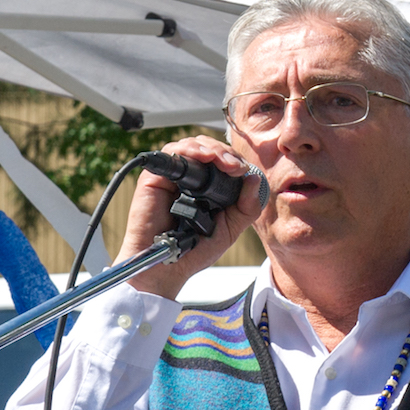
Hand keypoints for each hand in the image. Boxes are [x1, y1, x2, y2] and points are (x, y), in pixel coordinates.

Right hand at [118, 135, 266, 300]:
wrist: (169, 265)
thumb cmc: (196, 249)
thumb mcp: (231, 228)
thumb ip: (247, 206)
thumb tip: (254, 178)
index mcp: (209, 187)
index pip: (222, 160)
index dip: (234, 159)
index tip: (244, 171)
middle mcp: (190, 179)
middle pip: (208, 148)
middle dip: (225, 152)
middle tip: (236, 167)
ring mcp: (172, 176)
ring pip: (191, 145)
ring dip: (210, 148)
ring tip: (223, 163)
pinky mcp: (155, 178)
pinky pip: (170, 153)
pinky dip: (189, 150)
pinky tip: (203, 157)